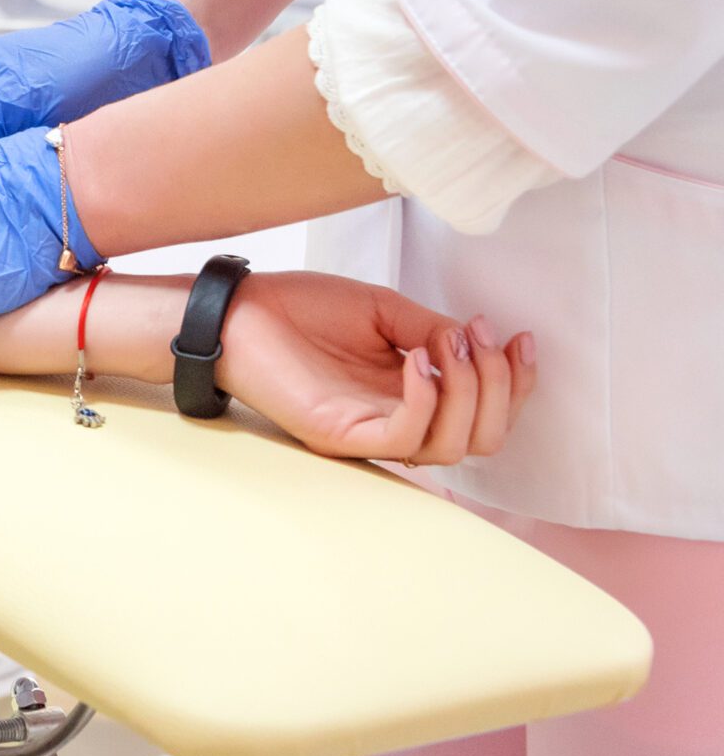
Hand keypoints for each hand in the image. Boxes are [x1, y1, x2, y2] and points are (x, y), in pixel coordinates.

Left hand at [219, 272, 536, 463]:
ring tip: (451, 344)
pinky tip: (417, 361)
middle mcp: (396, 421)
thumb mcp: (385, 311)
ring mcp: (369, 433)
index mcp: (412, 395)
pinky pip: (404, 437)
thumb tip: (473, 342)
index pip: (488, 414)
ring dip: (470, 391)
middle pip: (483, 439)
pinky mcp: (341, 435)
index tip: (517, 337)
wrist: (238, 310)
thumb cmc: (301, 309)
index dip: (516, 382)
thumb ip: (432, 328)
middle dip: (501, 388)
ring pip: (453, 446)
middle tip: (481, 338)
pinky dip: (426, 400)